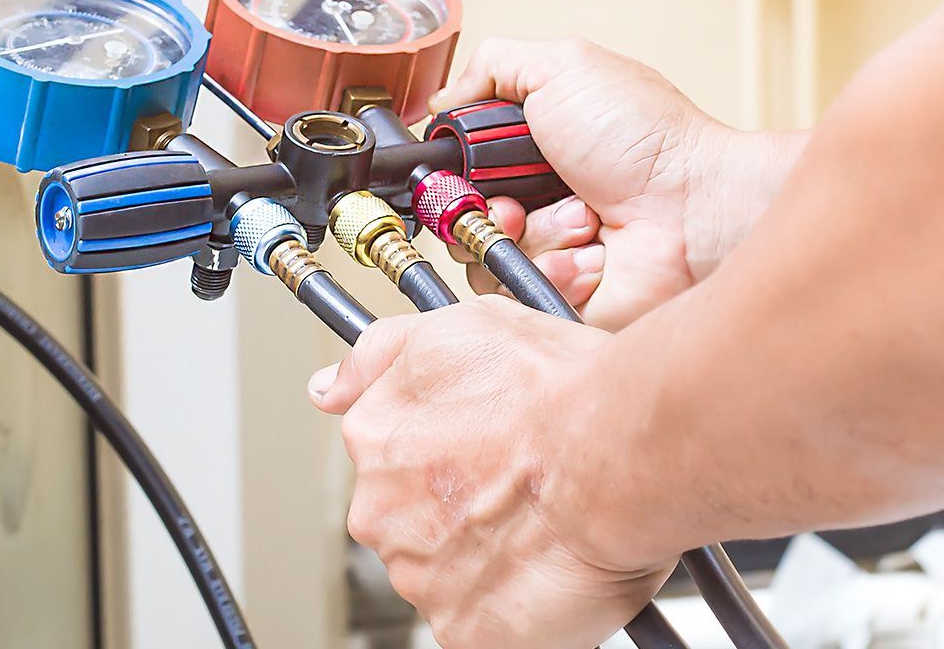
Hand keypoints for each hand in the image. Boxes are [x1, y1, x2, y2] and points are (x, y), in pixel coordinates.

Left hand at [310, 299, 674, 647]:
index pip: (389, 454)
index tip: (482, 446)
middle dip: (458, 507)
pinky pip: (481, 619)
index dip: (445, 448)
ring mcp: (419, 575)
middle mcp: (382, 511)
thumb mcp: (460, 326)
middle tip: (518, 485)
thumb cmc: (555, 389)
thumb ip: (380, 355)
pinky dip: (512, 603)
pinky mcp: (463, 629)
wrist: (615, 453)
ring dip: (485, 555)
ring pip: (445, 571)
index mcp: (375, 436)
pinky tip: (548, 564)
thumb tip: (328, 388)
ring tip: (544, 523)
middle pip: (410, 517)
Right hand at [429, 38, 803, 328]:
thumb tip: (442, 98)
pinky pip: (525, 293)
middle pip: (464, 214)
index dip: (458, 170)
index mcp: (535, 144)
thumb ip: (494, 66)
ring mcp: (553, 247)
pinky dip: (559, 270)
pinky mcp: (565, 293)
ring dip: (535, 234)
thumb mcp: (564, 67)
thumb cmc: (648, 138)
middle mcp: (540, 195)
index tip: (469, 168)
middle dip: (489, 207)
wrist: (699, 208)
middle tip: (520, 200)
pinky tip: (595, 253)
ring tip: (583, 219)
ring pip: (489, 257)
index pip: (461, 164)